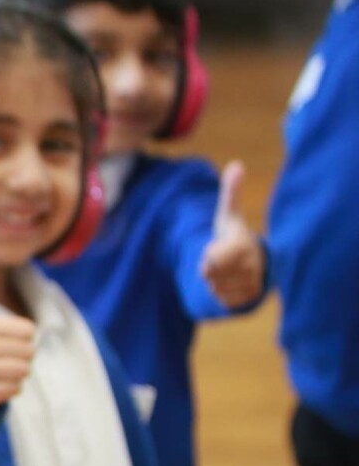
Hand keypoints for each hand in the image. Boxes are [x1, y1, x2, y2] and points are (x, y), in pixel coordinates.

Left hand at [200, 160, 265, 308]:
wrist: (256, 262)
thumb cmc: (235, 234)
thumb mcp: (229, 214)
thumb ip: (231, 192)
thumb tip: (236, 164)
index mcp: (245, 246)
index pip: (214, 259)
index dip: (209, 256)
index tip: (210, 251)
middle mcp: (252, 268)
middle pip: (210, 275)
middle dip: (209, 268)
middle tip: (220, 258)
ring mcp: (252, 285)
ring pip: (215, 289)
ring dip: (214, 281)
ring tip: (226, 269)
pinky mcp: (249, 301)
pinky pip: (221, 301)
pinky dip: (220, 293)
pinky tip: (229, 282)